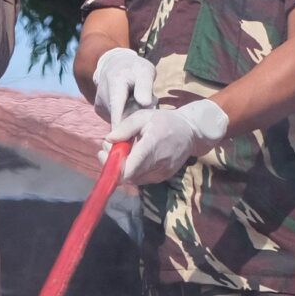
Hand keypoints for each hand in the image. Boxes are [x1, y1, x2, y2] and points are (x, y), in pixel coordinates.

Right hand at [89, 48, 157, 125]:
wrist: (115, 65)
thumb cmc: (134, 69)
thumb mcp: (145, 71)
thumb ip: (145, 86)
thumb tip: (145, 103)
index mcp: (115, 84)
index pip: (117, 107)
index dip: (120, 125)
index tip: (122, 141)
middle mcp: (103, 96)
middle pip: (122, 116)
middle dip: (136, 114)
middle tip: (147, 100)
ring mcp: (99, 104)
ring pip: (119, 118)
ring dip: (131, 114)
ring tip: (136, 100)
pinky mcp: (99, 110)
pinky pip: (115, 118)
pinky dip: (124, 115)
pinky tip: (127, 103)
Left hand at [108, 97, 228, 184]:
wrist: (190, 132)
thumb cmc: (164, 121)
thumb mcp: (143, 116)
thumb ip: (125, 128)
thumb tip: (109, 139)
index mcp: (151, 147)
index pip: (128, 170)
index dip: (112, 166)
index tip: (104, 153)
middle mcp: (157, 164)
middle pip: (127, 176)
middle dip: (113, 165)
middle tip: (109, 148)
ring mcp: (161, 173)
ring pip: (132, 179)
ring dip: (122, 168)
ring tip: (122, 150)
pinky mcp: (162, 177)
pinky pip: (141, 179)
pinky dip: (132, 170)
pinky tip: (133, 157)